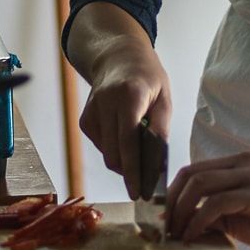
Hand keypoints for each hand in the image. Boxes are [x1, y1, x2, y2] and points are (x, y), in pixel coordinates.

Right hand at [79, 40, 170, 197]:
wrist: (119, 57)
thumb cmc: (148, 78)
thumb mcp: (164, 97)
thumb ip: (160, 128)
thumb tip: (156, 163)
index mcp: (129, 95)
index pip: (128, 141)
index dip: (133, 170)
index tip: (138, 192)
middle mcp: (105, 103)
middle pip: (114, 153)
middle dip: (130, 172)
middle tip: (146, 181)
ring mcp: (91, 111)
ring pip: (106, 153)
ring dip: (123, 161)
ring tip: (139, 149)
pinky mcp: (85, 120)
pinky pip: (100, 146)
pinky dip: (114, 149)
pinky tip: (124, 136)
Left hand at [166, 151, 249, 249]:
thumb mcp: (234, 217)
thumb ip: (209, 213)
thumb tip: (172, 221)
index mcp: (238, 163)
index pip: (193, 170)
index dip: (172, 195)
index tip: (162, 220)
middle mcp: (244, 161)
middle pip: (192, 174)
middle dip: (172, 202)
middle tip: (165, 229)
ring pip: (201, 184)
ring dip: (182, 211)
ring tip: (177, 234)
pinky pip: (217, 202)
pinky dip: (198, 220)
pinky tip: (193, 236)